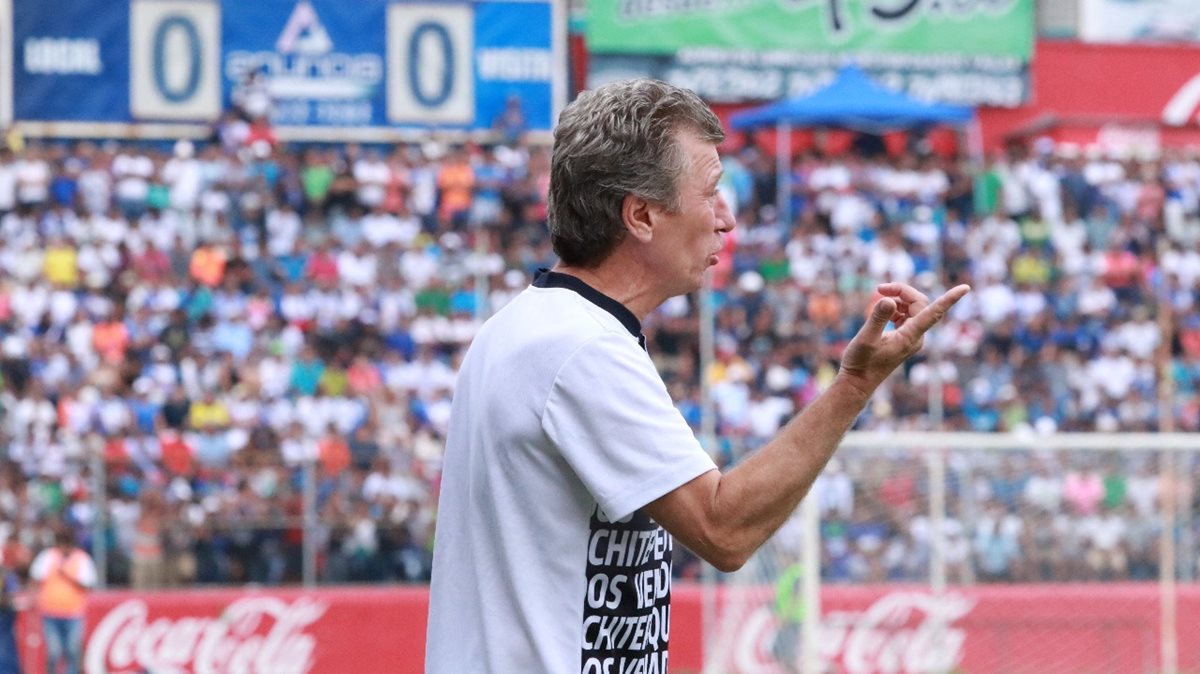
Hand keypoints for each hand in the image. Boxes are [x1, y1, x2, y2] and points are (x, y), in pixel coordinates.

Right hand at [837, 282, 969, 395]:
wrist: (858, 382)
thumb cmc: (860, 363)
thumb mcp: (866, 338)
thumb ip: (878, 318)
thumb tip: (888, 299)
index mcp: (910, 337)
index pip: (934, 313)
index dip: (950, 299)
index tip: (965, 287)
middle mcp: (915, 337)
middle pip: (920, 304)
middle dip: (902, 291)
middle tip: (879, 287)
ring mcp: (911, 338)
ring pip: (914, 308)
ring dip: (898, 298)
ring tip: (878, 297)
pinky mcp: (904, 338)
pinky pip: (907, 316)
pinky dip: (896, 308)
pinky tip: (883, 311)